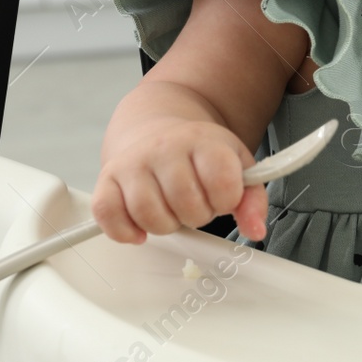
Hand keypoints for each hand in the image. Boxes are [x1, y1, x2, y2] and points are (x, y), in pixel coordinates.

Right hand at [91, 119, 268, 244]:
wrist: (160, 130)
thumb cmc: (199, 154)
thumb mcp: (236, 166)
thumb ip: (252, 199)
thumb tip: (255, 230)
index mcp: (202, 141)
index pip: (221, 181)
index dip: (226, 200)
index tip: (223, 195)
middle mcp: (164, 148)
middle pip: (185, 204)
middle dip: (196, 214)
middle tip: (196, 203)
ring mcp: (133, 162)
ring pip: (148, 215)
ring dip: (165, 225)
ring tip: (171, 210)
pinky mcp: (106, 179)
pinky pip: (109, 215)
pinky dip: (125, 231)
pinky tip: (140, 226)